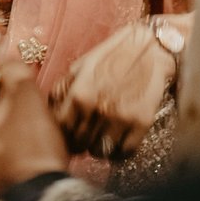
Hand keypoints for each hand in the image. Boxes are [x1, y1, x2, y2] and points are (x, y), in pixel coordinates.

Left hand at [49, 17, 180, 159]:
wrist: (148, 48)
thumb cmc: (110, 56)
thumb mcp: (79, 67)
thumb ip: (63, 90)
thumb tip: (51, 111)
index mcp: (79, 93)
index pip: (62, 129)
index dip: (63, 134)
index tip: (68, 135)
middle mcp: (98, 108)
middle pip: (80, 143)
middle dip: (80, 142)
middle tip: (85, 137)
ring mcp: (121, 117)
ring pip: (101, 152)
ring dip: (99, 148)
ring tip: (101, 138)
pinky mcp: (141, 123)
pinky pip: (125, 152)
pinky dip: (119, 152)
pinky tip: (117, 141)